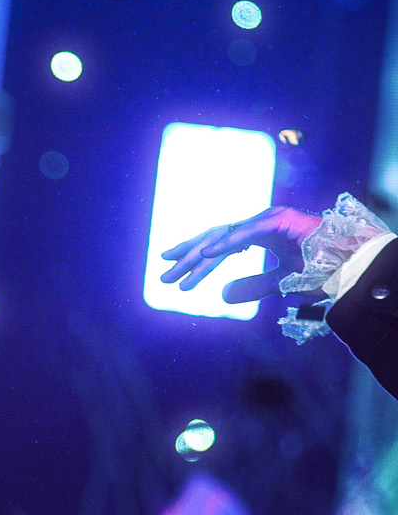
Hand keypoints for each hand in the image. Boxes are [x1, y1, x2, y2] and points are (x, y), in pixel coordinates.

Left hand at [159, 204, 321, 304]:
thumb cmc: (323, 270)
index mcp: (259, 234)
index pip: (219, 245)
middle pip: (215, 238)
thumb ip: (253, 286)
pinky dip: (227, 242)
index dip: (195, 258)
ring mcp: (270, 218)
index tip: (172, 272)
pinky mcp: (282, 220)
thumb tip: (223, 295)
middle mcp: (261, 224)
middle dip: (188, 256)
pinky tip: (206, 255)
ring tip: (177, 269)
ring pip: (226, 235)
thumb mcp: (279, 283)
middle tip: (163, 274)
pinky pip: (248, 232)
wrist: (352, 265)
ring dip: (201, 254)